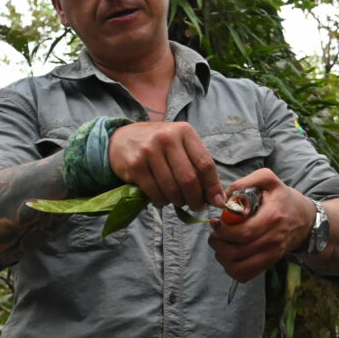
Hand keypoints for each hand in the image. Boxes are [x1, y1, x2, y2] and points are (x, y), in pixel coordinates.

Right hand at [108, 122, 224, 209]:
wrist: (121, 138)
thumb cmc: (157, 144)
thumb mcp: (179, 144)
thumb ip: (196, 164)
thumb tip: (215, 196)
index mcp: (184, 131)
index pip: (205, 163)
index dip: (213, 186)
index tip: (217, 201)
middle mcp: (167, 138)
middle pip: (189, 178)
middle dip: (195, 198)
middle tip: (196, 206)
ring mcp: (149, 150)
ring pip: (172, 188)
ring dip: (178, 201)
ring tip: (179, 201)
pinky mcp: (135, 164)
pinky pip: (155, 192)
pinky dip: (162, 201)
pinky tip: (163, 199)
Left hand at [208, 168, 314, 282]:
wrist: (307, 220)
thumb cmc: (284, 199)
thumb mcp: (268, 180)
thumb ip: (245, 182)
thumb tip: (225, 197)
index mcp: (272, 217)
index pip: (242, 233)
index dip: (223, 231)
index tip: (215, 223)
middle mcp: (273, 240)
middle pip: (237, 252)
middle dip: (218, 243)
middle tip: (214, 234)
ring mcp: (272, 255)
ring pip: (238, 266)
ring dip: (222, 256)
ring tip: (220, 244)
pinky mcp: (269, 264)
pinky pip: (245, 275)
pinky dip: (231, 268)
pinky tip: (229, 255)